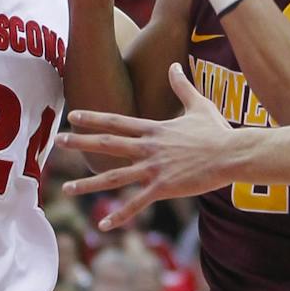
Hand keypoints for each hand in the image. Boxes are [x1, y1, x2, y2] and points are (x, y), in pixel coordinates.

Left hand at [58, 63, 235, 228]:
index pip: (117, 122)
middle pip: (108, 144)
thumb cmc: (217, 130)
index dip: (94, 118)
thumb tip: (173, 66)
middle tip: (58, 141)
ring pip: (114, 177)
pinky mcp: (163, 187)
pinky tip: (103, 224)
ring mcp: (154, 168)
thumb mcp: (198, 104)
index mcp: (154, 130)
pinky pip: (137, 203)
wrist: (231, 153)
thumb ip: (182, 86)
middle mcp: (149, 148)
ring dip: (88, 184)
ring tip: (66, 190)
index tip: (73, 116)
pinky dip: (120, 215)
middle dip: (81, 143)